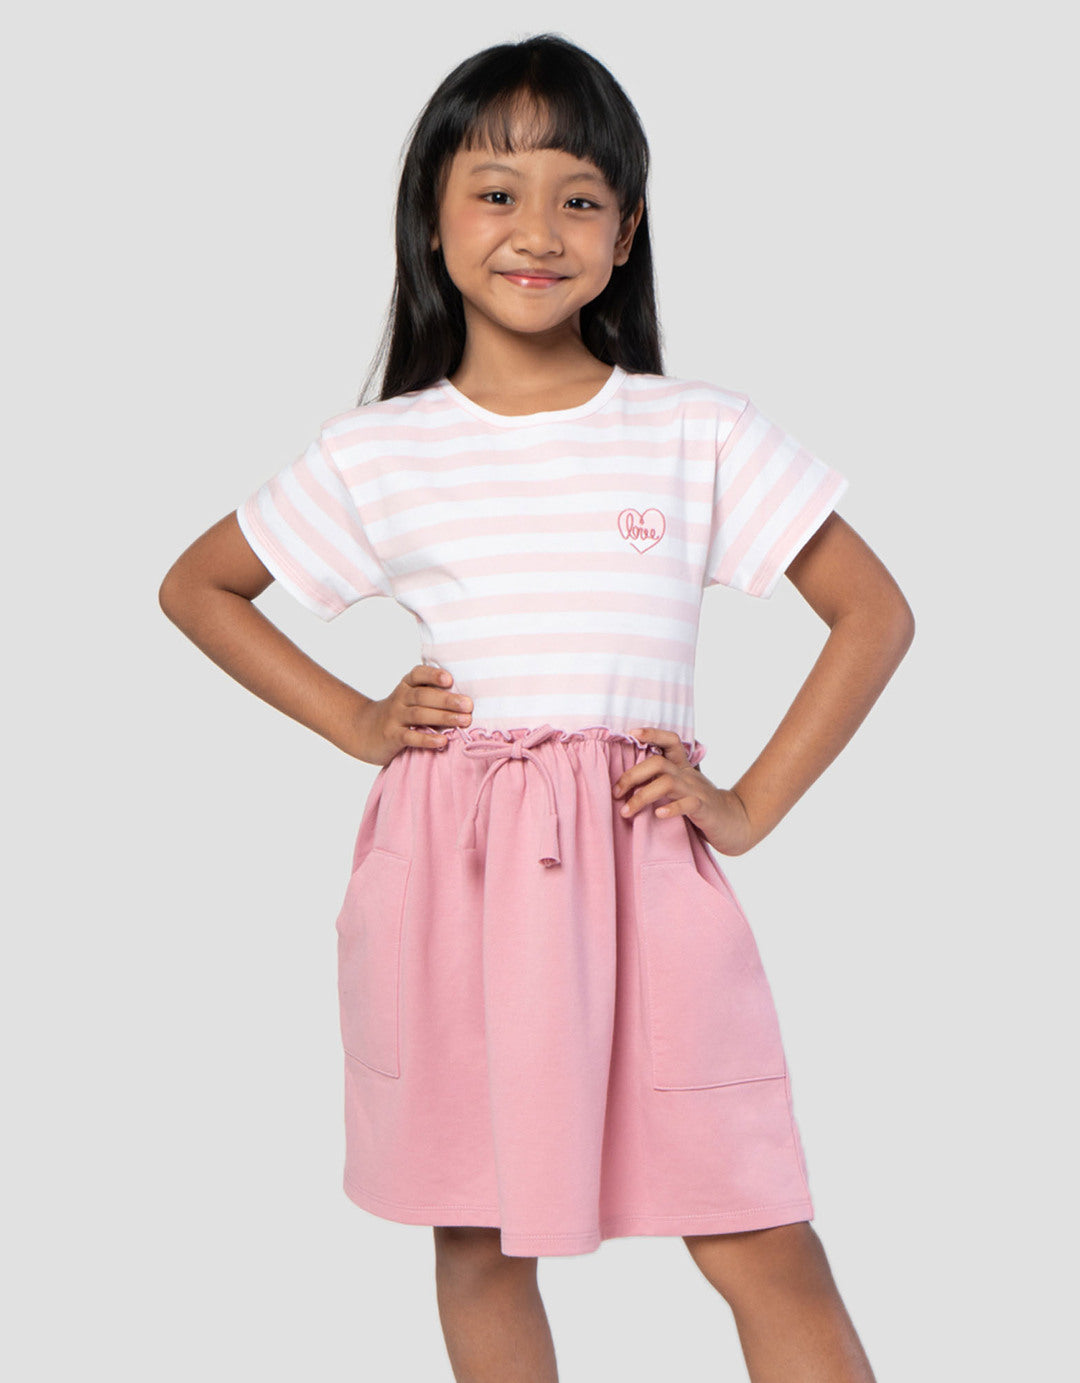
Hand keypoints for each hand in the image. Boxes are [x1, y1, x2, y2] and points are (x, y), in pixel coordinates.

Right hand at [351, 664, 471, 765]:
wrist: (363, 731)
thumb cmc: (398, 714)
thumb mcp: (409, 699)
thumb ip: (431, 694)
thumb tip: (467, 698)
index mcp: (406, 685)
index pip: (417, 674)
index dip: (432, 675)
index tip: (449, 679)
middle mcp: (399, 698)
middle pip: (423, 696)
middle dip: (447, 700)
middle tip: (468, 705)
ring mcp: (394, 717)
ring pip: (419, 715)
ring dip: (443, 717)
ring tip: (464, 721)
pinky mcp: (392, 737)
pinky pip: (410, 737)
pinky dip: (427, 739)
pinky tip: (442, 741)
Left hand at [612, 727, 758, 856]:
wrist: (736, 823)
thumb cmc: (701, 806)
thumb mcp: (682, 788)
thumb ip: (661, 781)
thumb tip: (627, 781)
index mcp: (683, 767)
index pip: (670, 741)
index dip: (652, 733)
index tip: (630, 733)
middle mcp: (688, 775)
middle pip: (658, 763)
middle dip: (632, 775)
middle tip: (616, 793)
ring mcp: (696, 791)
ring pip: (666, 782)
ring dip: (642, 796)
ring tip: (626, 811)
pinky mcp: (704, 809)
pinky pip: (687, 804)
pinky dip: (671, 808)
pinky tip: (658, 814)